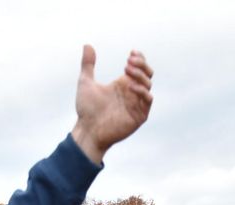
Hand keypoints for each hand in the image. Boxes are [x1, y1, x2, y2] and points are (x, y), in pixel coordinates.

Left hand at [70, 46, 153, 163]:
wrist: (88, 129)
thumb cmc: (86, 109)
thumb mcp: (85, 82)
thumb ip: (88, 64)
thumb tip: (87, 45)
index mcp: (123, 84)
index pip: (139, 68)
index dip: (140, 59)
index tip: (131, 53)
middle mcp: (132, 93)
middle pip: (147, 74)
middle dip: (142, 65)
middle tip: (129, 61)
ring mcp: (136, 104)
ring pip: (148, 85)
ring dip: (140, 75)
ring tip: (127, 70)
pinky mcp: (139, 116)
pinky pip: (148, 100)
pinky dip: (142, 91)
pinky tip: (130, 86)